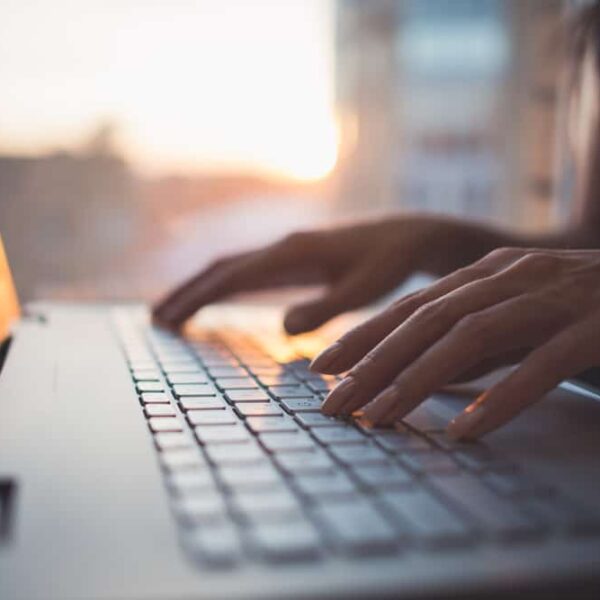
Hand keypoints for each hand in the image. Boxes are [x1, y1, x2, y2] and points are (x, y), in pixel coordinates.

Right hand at [153, 215, 502, 332]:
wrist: (409, 236)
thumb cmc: (392, 263)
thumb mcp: (365, 289)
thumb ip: (327, 307)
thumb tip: (282, 328)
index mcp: (294, 253)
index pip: (233, 276)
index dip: (198, 297)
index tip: (168, 319)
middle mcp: (283, 247)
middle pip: (222, 268)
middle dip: (188, 293)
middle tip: (156, 320)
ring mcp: (287, 251)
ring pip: (231, 268)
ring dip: (201, 290)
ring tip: (173, 313)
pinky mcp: (295, 258)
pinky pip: (249, 272)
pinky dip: (224, 288)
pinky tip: (217, 301)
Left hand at [312, 247, 599, 438]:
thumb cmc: (577, 309)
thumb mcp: (514, 320)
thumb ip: (470, 340)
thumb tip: (415, 373)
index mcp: (486, 274)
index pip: (410, 306)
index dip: (363, 336)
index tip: (321, 368)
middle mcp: (511, 277)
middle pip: (427, 321)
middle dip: (374, 363)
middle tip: (332, 404)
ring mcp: (553, 297)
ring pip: (470, 337)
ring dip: (419, 380)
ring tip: (379, 419)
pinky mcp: (596, 325)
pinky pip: (542, 363)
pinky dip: (502, 397)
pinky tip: (467, 431)